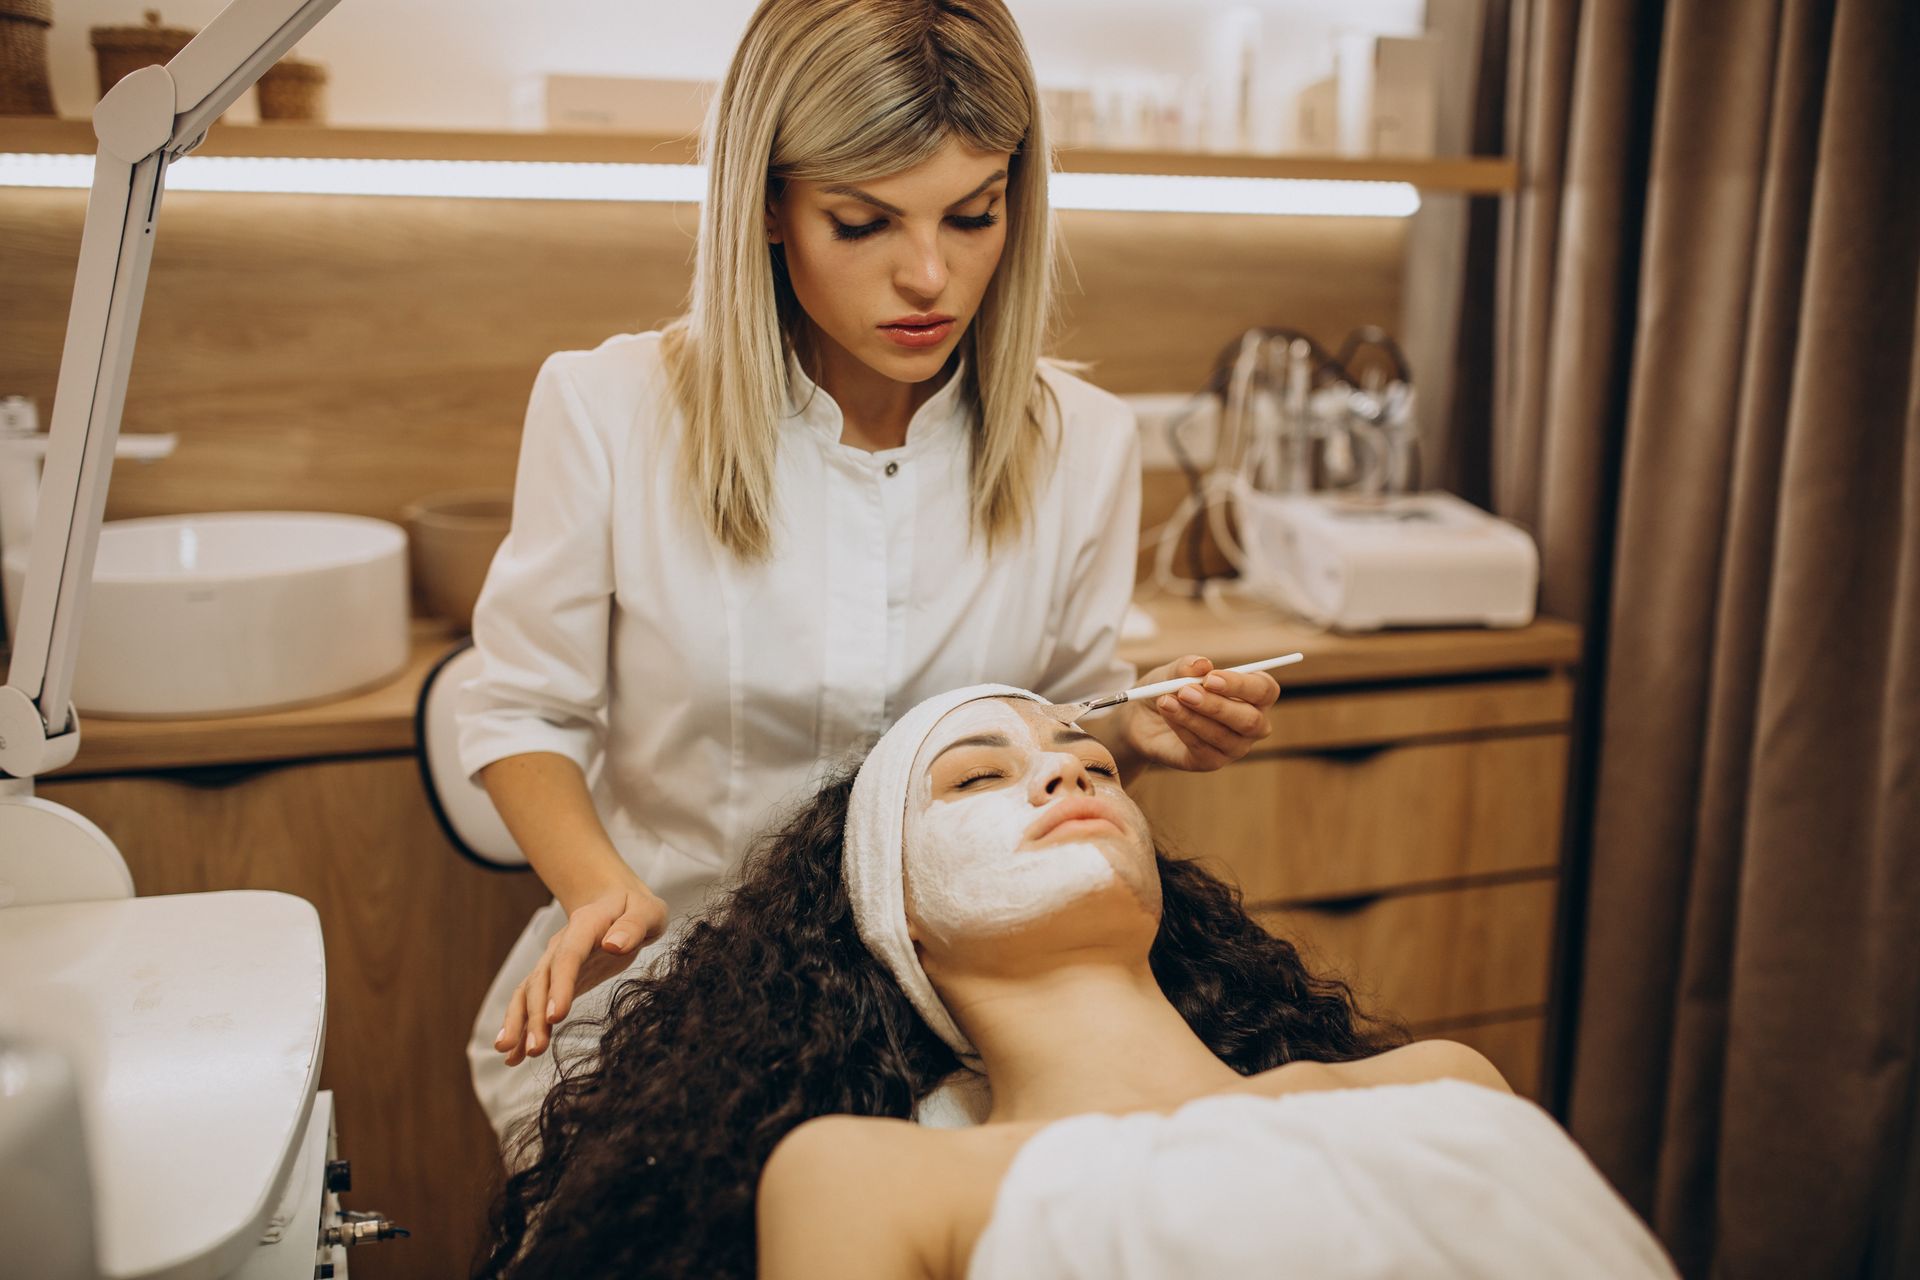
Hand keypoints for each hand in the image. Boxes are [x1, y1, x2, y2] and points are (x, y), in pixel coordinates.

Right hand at [495, 876, 667, 1065]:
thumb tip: (614, 945)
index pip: (569, 956)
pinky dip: (522, 1026)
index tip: (555, 1016)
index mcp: (585, 925)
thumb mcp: (648, 912)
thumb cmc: (637, 909)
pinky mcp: (555, 980)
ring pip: (529, 992)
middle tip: (533, 1050)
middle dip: (535, 1015)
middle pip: (542, 980)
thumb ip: (634, 926)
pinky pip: (533, 1002)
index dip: (560, 985)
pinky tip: (513, 1054)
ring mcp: (554, 962)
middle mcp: (561, 944)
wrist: (615, 901)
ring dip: (520, 1023)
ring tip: (510, 1054)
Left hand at [1123, 654, 1278, 771]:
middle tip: (1185, 691)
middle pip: (1250, 720)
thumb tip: (1202, 664)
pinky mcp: (1212, 762)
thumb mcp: (1172, 672)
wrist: (1144, 717)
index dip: (1240, 684)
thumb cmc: (1169, 688)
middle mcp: (1252, 723)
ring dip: (1193, 717)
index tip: (1210, 678)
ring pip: (1224, 736)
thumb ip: (1186, 667)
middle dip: (1217, 705)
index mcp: (1253, 694)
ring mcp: (1234, 746)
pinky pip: (1203, 749)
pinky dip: (1183, 729)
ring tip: (1166, 701)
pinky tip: (1168, 714)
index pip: (1264, 690)